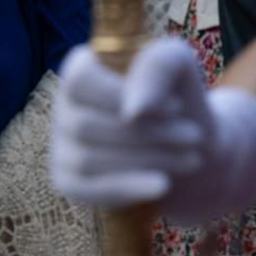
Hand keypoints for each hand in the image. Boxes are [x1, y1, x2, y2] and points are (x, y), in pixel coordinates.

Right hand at [51, 38, 255, 223]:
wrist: (188, 148)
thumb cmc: (178, 100)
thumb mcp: (179, 66)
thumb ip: (158, 65)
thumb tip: (132, 111)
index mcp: (80, 73)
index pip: (78, 81)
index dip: (120, 95)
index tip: (174, 106)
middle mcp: (63, 110)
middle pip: (86, 125)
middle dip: (147, 134)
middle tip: (194, 136)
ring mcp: (60, 149)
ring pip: (88, 160)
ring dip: (147, 160)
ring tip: (190, 158)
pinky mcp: (68, 182)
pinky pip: (87, 190)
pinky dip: (128, 187)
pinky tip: (163, 185)